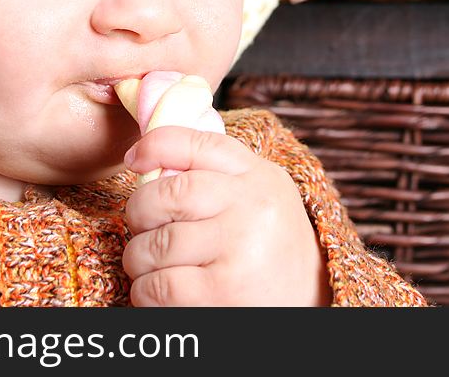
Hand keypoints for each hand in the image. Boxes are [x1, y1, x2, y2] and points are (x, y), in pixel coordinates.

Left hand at [121, 126, 331, 305]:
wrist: (313, 305)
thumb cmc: (271, 251)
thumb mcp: (259, 199)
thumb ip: (218, 177)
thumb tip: (149, 159)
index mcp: (259, 178)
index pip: (198, 143)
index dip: (155, 145)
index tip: (135, 159)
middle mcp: (252, 207)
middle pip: (166, 194)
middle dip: (139, 213)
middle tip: (143, 229)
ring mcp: (238, 249)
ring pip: (154, 244)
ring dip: (139, 260)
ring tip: (153, 268)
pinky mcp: (221, 292)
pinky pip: (157, 285)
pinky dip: (145, 293)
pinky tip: (159, 294)